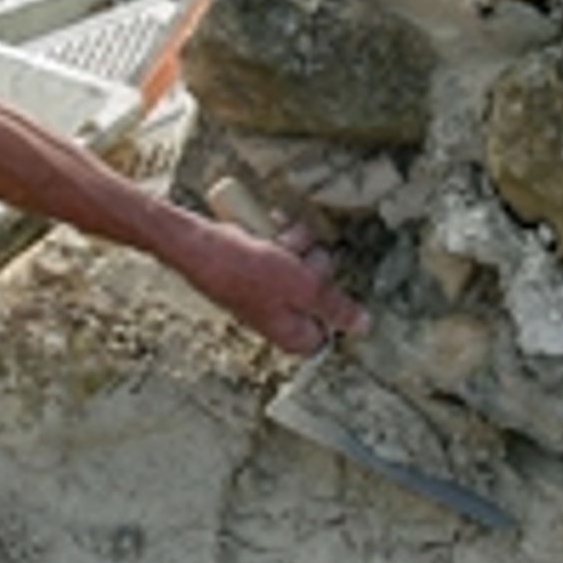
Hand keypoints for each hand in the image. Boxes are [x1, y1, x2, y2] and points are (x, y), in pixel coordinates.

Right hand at [183, 215, 368, 354]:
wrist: (199, 246)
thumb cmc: (246, 271)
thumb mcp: (302, 288)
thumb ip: (334, 307)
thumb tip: (363, 326)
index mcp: (293, 334)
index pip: (331, 325)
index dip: (331, 299)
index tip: (319, 284)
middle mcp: (284, 314)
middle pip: (323, 285)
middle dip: (312, 262)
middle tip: (293, 259)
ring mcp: (273, 288)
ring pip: (306, 260)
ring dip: (296, 243)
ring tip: (275, 242)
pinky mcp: (263, 265)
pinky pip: (286, 246)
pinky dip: (280, 233)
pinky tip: (266, 228)